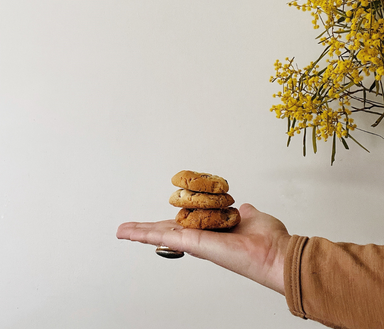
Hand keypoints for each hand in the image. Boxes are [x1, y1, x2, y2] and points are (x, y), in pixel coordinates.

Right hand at [117, 204, 290, 294]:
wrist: (276, 253)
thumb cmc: (268, 239)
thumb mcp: (251, 216)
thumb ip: (241, 212)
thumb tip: (241, 208)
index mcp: (210, 231)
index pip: (182, 225)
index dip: (165, 223)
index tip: (152, 222)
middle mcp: (201, 239)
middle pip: (166, 232)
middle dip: (145, 230)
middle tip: (126, 229)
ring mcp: (196, 242)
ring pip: (161, 236)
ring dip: (140, 232)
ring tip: (122, 231)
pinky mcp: (196, 244)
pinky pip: (166, 238)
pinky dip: (145, 235)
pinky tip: (131, 233)